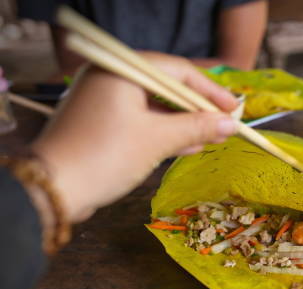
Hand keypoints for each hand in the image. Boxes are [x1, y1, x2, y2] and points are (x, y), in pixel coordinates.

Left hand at [32, 52, 237, 221]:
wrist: (54, 190)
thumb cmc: (106, 156)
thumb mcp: (157, 140)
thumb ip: (196, 127)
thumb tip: (230, 125)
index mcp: (120, 71)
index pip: (176, 70)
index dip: (209, 90)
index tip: (234, 108)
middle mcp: (110, 78)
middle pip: (166, 87)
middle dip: (198, 108)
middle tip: (225, 123)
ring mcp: (104, 101)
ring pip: (155, 106)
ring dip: (184, 122)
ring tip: (213, 137)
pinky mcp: (102, 122)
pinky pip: (141, 120)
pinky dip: (165, 131)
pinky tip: (189, 145)